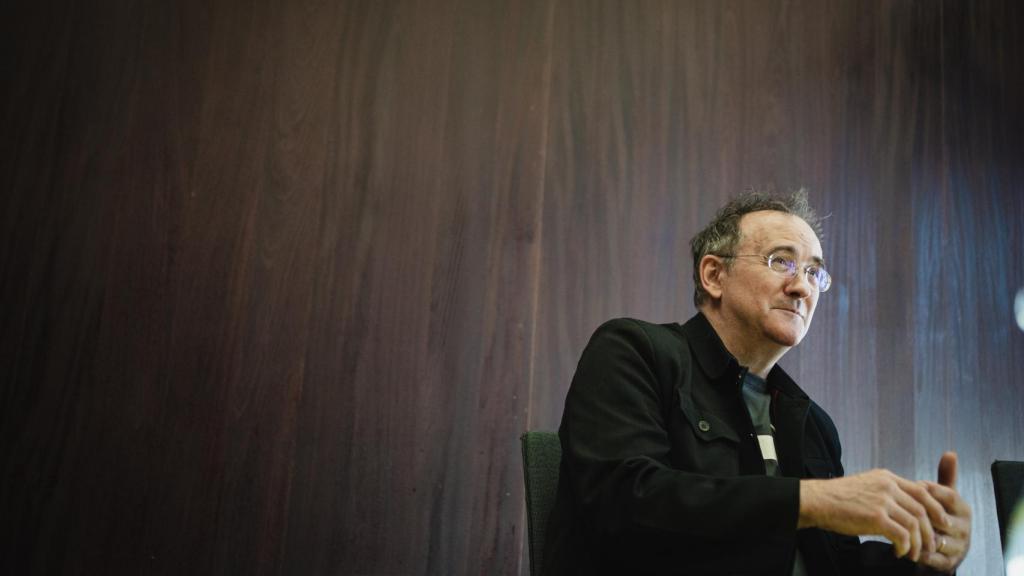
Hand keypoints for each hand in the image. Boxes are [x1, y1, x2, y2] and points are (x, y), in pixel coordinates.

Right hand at [799, 468, 950, 560]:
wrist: (817, 501)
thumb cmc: (837, 497)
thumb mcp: (865, 485)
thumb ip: (885, 491)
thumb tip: (901, 506)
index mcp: (887, 477)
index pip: (922, 491)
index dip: (935, 508)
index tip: (941, 522)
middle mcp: (888, 486)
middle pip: (922, 509)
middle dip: (930, 531)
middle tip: (932, 545)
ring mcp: (882, 501)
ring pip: (914, 525)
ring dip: (917, 543)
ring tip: (913, 554)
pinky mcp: (875, 517)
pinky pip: (901, 535)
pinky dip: (904, 547)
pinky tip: (898, 552)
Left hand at [914, 452, 971, 572]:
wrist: (941, 545)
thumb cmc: (939, 514)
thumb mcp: (942, 496)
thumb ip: (945, 477)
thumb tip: (951, 453)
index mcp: (963, 508)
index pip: (949, 496)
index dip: (930, 490)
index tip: (914, 486)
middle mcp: (964, 528)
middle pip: (943, 519)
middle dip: (923, 514)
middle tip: (903, 507)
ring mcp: (958, 547)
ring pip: (938, 539)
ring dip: (919, 534)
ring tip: (902, 528)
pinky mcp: (949, 563)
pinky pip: (934, 558)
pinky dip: (919, 552)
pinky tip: (905, 546)